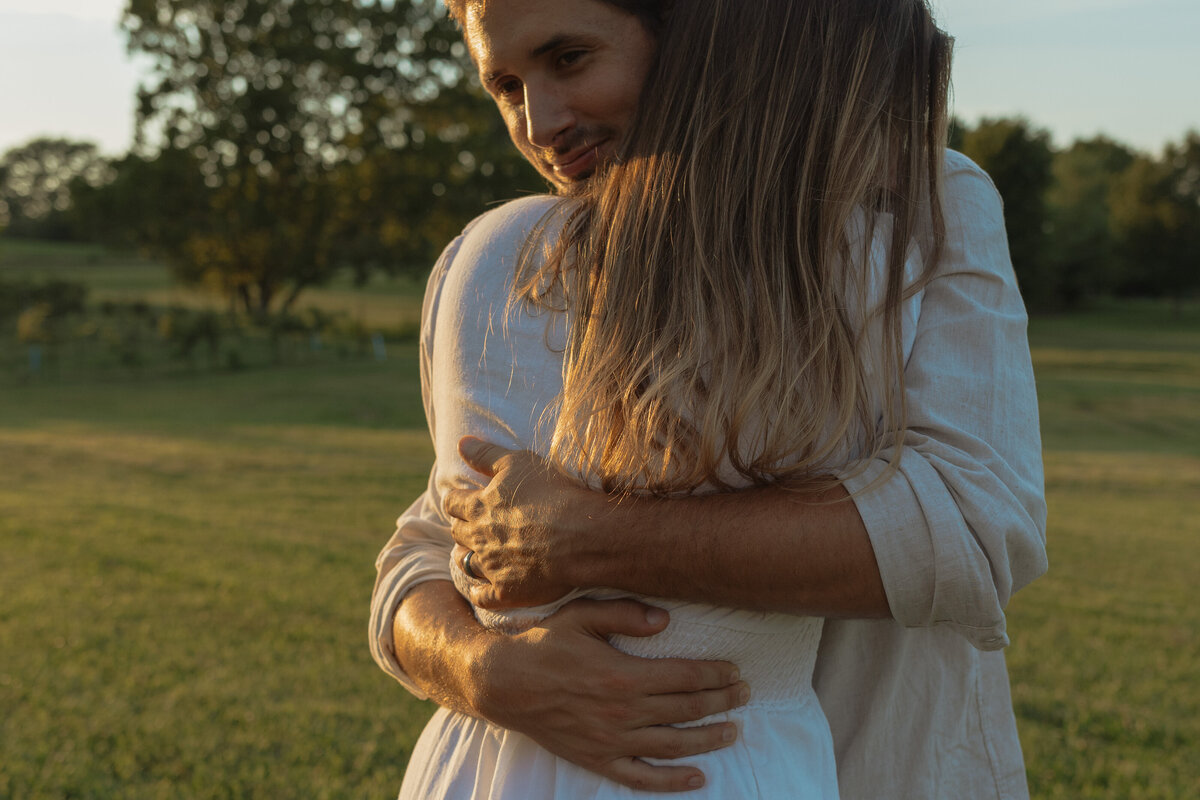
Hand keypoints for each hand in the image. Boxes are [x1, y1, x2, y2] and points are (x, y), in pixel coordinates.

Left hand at [444, 436, 599, 608]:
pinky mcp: (507, 592)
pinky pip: (482, 597)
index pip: (453, 503)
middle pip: (458, 532)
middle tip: (474, 525)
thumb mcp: (518, 462)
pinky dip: (479, 592)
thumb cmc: (552, 494)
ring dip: (470, 556)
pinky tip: (484, 588)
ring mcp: (492, 567)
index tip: (463, 500)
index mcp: (478, 507)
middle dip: (463, 527)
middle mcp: (479, 538)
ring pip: (467, 563)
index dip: (457, 500)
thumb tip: (459, 442)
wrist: (580, 536)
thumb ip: (486, 453)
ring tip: (480, 553)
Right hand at [471, 597, 749, 792]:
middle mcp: (623, 711)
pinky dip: (673, 781)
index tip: (734, 671)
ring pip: (674, 744)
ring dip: (709, 738)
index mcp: (623, 674)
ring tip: (733, 730)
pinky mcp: (599, 759)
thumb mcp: (580, 615)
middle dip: (722, 701)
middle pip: (687, 709)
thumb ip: (624, 613)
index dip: (715, 674)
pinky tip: (698, 777)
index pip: (684, 676)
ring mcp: (612, 740)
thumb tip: (665, 620)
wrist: (504, 683)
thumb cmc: (544, 644)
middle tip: (744, 694)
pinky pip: (643, 777)